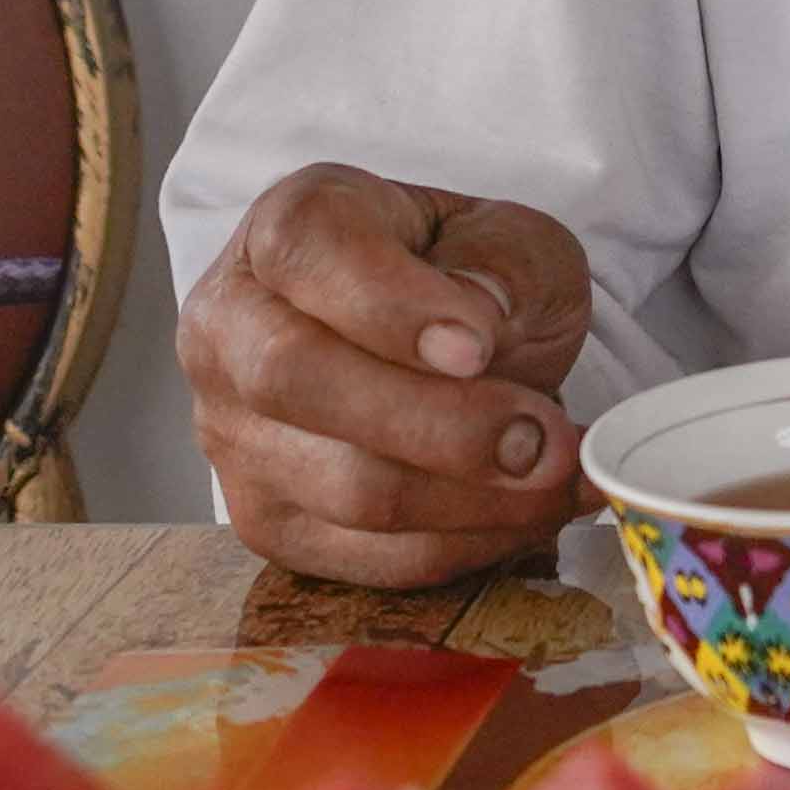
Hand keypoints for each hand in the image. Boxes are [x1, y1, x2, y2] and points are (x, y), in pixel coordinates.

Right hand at [182, 164, 594, 586]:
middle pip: (296, 382)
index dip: (391, 306)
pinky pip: (368, 558)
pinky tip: (530, 514)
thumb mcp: (509, 239)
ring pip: (342, 489)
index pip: (306, 252)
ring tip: (560, 476)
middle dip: (441, 426)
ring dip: (474, 499)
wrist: (442, 345)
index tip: (480, 344)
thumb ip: (503, 264)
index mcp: (281, 231)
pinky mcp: (269, 523)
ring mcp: (234, 435)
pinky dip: (469, 545)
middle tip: (546, 439)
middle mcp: (229, 329)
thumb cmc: (465, 279)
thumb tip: (482, 318)